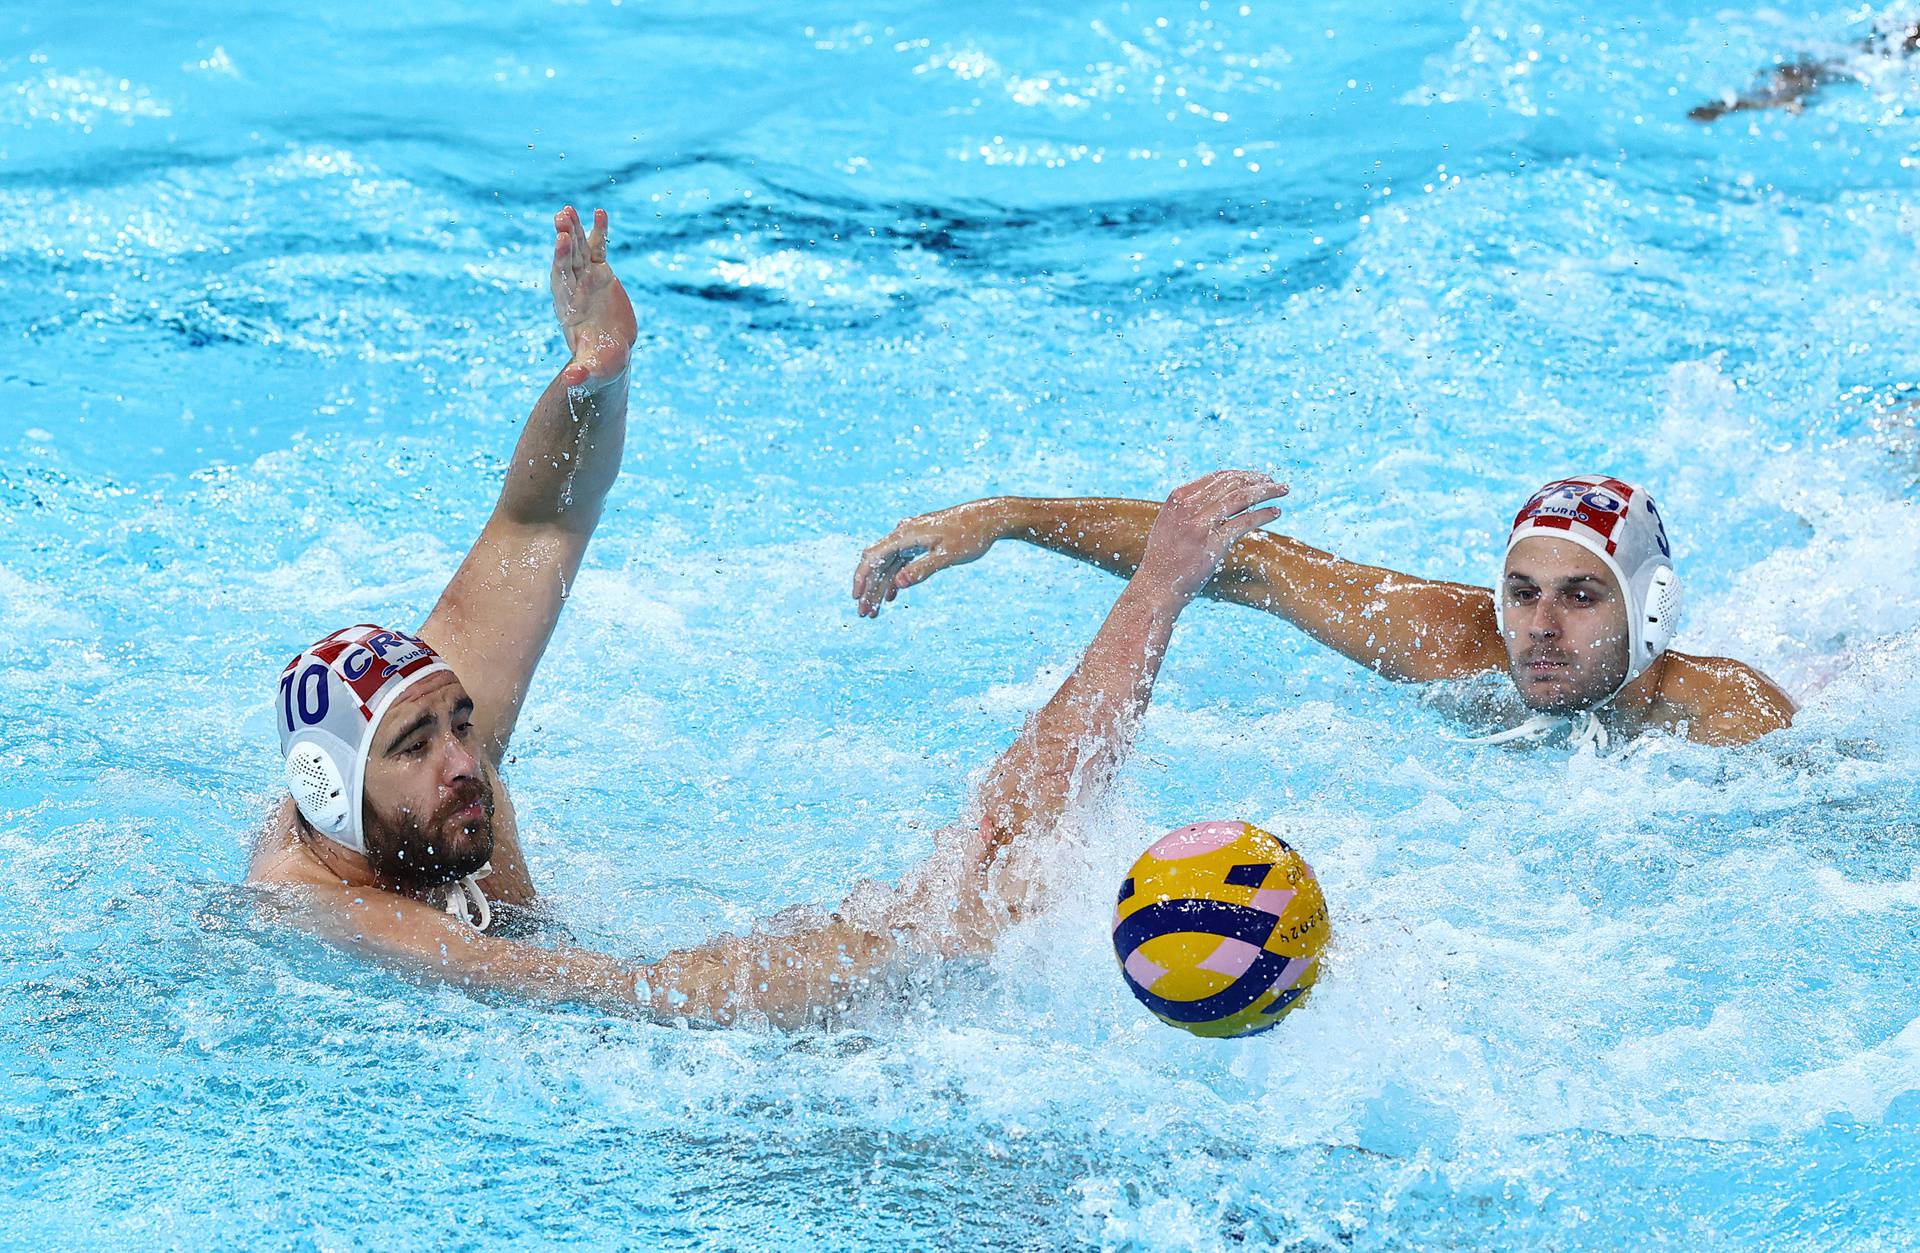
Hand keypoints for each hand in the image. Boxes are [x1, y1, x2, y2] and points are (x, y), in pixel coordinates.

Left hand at [551, 205, 636, 390]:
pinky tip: (600, 212)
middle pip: (567, 259)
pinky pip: (598, 249)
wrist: (609, 354)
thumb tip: (572, 382)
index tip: (560, 242)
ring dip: (574, 230)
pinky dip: (599, 232)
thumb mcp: (593, 370)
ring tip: (569, 209)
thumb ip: (581, 373)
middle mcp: (574, 289)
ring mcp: (586, 279)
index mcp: (569, 307)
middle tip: (562, 216)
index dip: (561, 260)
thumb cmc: (600, 365)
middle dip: (565, 239)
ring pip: (577, 250)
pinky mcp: (601, 274)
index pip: (562, 279)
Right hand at [852, 499, 1008, 617]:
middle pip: (878, 563)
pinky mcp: (920, 541)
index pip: (874, 557)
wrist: (988, 518)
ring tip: (875, 611)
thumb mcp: (947, 556)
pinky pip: (900, 561)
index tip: (856, 598)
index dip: (862, 578)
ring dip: (881, 587)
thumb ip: (922, 570)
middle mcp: (904, 534)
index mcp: (906, 535)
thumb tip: (898, 585)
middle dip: (870, 589)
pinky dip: (895, 578)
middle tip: (864, 614)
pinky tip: (892, 595)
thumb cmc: (970, 536)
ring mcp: (912, 538)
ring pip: (889, 564)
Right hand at [1134, 470, 1287, 604]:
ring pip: (1241, 498)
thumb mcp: (1170, 524)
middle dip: (1258, 480)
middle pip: (1232, 483)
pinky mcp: (1212, 545)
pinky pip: (1244, 522)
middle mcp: (1187, 508)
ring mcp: (1199, 526)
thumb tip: (1221, 496)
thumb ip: (1190, 508)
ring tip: (1283, 491)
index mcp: (1177, 498)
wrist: (1155, 588)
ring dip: (1266, 491)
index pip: (1217, 477)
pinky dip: (1264, 514)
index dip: (1242, 474)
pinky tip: (1276, 513)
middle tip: (1276, 483)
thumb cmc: (1165, 559)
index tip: (1258, 478)